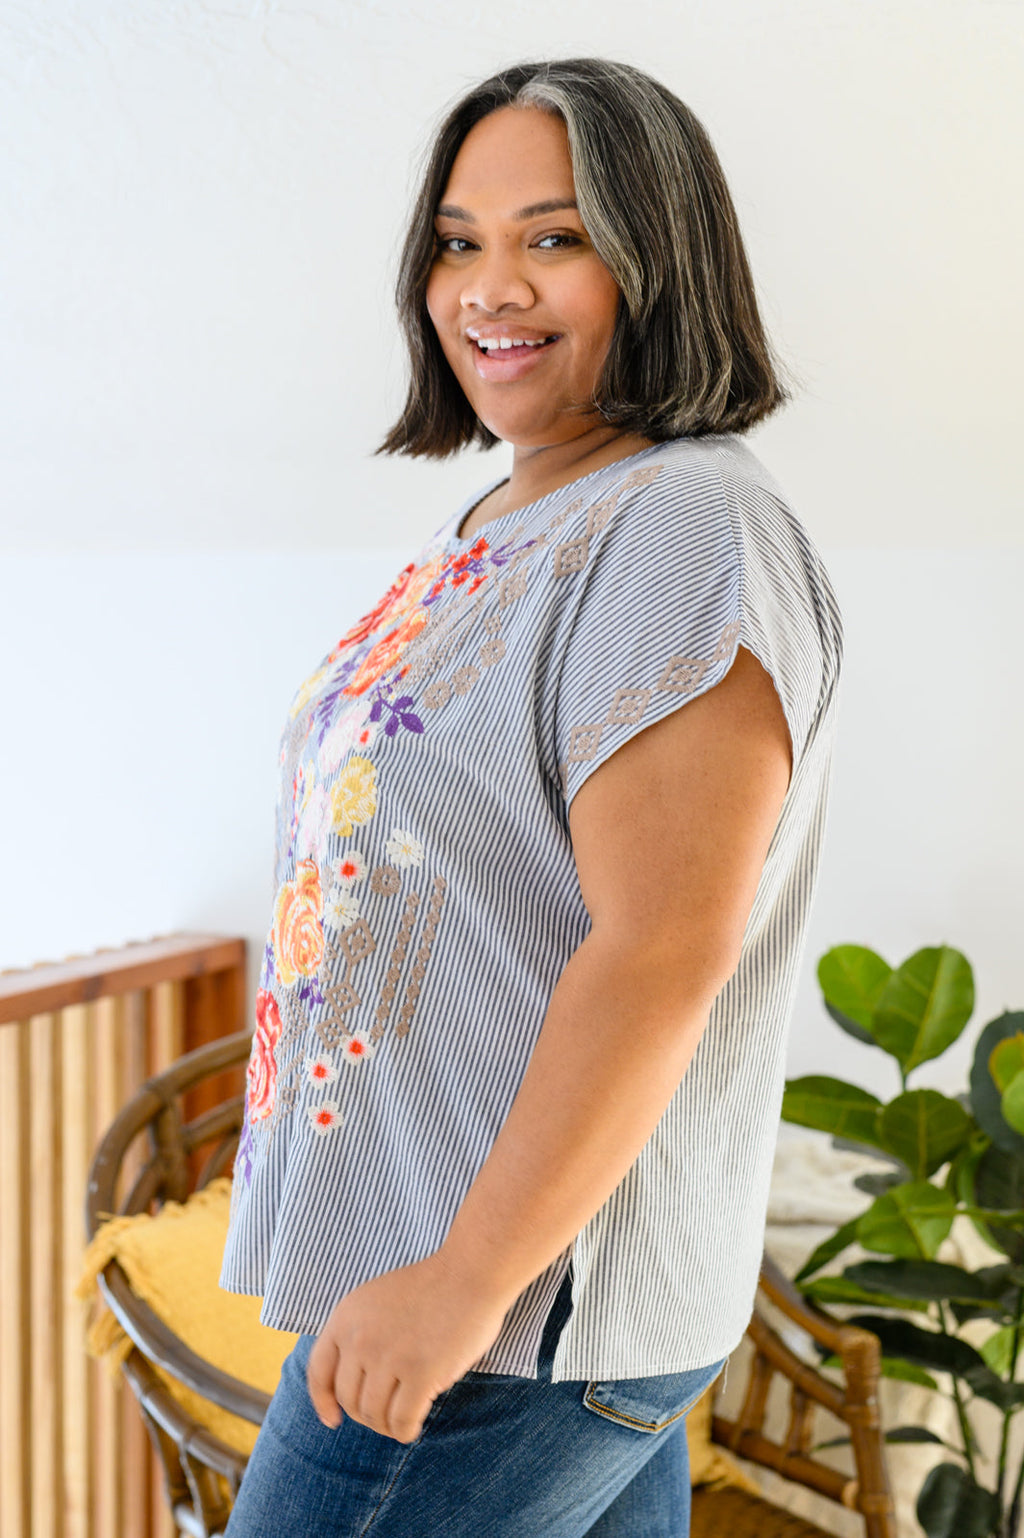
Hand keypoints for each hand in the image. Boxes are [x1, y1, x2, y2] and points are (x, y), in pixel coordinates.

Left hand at [306, 1251, 512, 1443]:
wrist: (469, 1272)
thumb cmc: (431, 1287)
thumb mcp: (376, 1300)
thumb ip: (359, 1335)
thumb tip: (352, 1386)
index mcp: (346, 1318)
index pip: (318, 1372)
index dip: (323, 1402)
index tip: (333, 1419)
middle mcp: (360, 1339)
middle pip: (349, 1399)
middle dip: (366, 1414)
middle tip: (385, 1415)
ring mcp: (389, 1357)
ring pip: (374, 1415)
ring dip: (387, 1425)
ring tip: (400, 1422)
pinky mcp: (420, 1374)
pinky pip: (402, 1421)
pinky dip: (405, 1432)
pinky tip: (413, 1428)